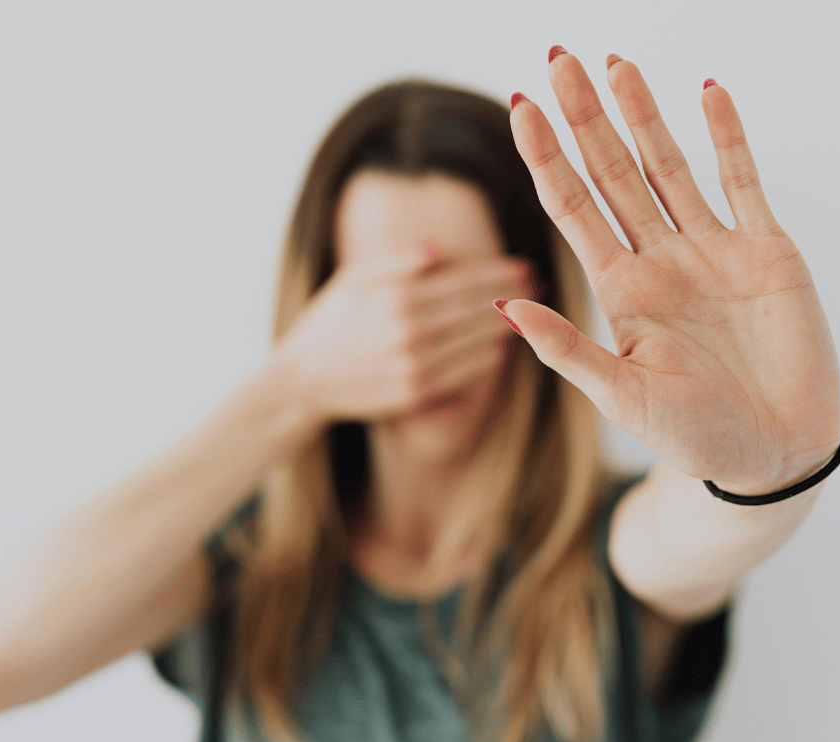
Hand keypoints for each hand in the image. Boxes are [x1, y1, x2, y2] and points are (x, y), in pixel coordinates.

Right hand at [276, 247, 538, 422]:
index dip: (496, 271)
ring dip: (506, 326)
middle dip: (511, 294)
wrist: (301, 382)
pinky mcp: (414, 394)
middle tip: (538, 285)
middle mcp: (408, 330)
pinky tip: (501, 348)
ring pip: (474, 341)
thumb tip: (437, 249)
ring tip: (530, 313)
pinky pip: (461, 374)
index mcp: (395, 296)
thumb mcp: (351, 281)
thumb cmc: (327, 324)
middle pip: (474, 308)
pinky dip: (484, 359)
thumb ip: (395, 263)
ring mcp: (413, 364)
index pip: (460, 279)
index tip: (523, 264)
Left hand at [500, 50, 839, 493]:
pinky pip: (743, 181)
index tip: (519, 108)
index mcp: (621, 291)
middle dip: (585, 117)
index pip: (572, 208)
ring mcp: (711, 250)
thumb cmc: (696, 436)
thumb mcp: (623, 397)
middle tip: (557, 59)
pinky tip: (707, 92)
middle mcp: (659, 260)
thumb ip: (567, 350)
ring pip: (669, 166)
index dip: (546, 158)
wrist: (776, 453)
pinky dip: (728, 136)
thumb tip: (503, 307)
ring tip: (614, 63)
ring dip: (643, 114)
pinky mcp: (765, 250)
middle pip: (612, 172)